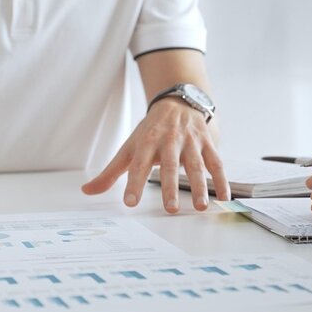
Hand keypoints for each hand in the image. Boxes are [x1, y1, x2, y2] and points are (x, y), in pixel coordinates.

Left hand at [82, 99, 229, 212]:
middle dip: (170, 187)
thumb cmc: (150, 132)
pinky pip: (217, 163)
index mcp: (146, 143)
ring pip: (197, 165)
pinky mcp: (208, 143)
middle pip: (169, 166)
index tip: (130, 203)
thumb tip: (87, 191)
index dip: (134, 184)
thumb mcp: (129, 148)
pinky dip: (222, 180)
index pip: (138, 165)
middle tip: (170, 209)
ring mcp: (190, 142)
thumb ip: (110, 173)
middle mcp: (169, 141)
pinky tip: (224, 198)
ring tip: (200, 207)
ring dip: (200, 186)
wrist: (178, 103)